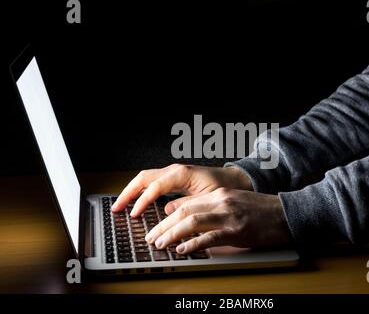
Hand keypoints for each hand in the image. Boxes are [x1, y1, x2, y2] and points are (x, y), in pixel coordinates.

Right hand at [111, 164, 252, 216]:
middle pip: (143, 178)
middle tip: (117, 208)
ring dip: (132, 191)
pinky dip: (142, 191)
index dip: (142, 201)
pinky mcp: (174, 178)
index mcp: (181, 174)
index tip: (134, 214)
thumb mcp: (207, 198)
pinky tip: (137, 201)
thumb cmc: (223, 187)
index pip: (154, 186)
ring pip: (145, 179)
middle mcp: (174, 170)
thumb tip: (167, 211)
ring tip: (122, 205)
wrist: (234, 180)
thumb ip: (188, 204)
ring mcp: (173, 173)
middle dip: (128, 193)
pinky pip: (152, 182)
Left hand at [145, 188, 291, 253]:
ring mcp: (229, 216)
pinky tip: (182, 250)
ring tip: (160, 244)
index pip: (186, 203)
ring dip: (172, 233)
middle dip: (163, 225)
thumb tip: (189, 215)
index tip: (156, 226)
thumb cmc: (261, 211)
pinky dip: (193, 244)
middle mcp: (221, 202)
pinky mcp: (237, 231)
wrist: (286, 214)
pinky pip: (209, 238)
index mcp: (220, 195)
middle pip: (184, 211)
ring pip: (192, 222)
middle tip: (151, 237)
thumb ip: (211, 206)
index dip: (167, 216)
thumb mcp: (234, 203)